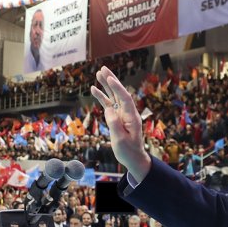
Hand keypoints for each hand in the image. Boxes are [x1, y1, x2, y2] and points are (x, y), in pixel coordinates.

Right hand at [92, 67, 150, 181]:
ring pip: (114, 96)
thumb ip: (114, 124)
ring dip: (106, 85)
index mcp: (132, 117)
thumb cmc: (128, 151)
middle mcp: (128, 112)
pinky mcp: (117, 117)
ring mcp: (122, 114)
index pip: (125, 98)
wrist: (133, 158)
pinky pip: (109, 104)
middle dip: (112, 80)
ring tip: (98, 73)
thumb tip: (108, 109)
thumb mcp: (120, 140)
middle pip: (120, 93)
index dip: (117, 87)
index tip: (109, 78)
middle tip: (103, 68)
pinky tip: (94, 89)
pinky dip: (102, 96)